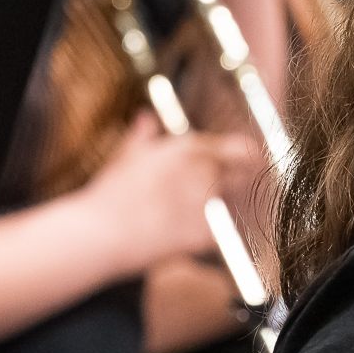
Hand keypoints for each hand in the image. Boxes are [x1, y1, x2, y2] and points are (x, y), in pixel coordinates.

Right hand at [80, 115, 262, 275]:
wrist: (101, 233)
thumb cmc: (110, 194)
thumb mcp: (127, 156)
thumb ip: (144, 136)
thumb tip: (146, 118)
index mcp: (189, 148)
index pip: (242, 148)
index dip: (249, 156)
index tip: (252, 162)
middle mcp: (205, 171)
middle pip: (243, 175)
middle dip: (236, 181)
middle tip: (216, 191)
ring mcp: (209, 203)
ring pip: (230, 203)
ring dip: (217, 205)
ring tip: (179, 212)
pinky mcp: (209, 233)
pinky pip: (218, 231)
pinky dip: (206, 233)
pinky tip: (178, 233)